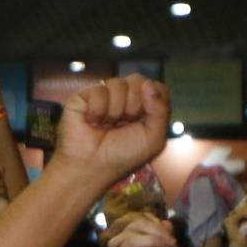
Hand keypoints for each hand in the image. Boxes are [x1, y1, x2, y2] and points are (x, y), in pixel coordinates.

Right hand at [53, 77, 171, 183]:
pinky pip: (99, 90)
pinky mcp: (85, 95)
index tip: (144, 120)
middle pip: (139, 80)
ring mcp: (105, 95)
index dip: (153, 100)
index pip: (156, 87)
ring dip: (115, 111)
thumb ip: (160, 110)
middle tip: (123, 124)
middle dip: (134, 105)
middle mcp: (125, 98)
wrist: (91, 166)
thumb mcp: (153, 138)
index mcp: (144, 107)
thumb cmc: (122, 156)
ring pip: (118, 83)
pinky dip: (98, 110)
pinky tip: (92, 122)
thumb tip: (148, 83)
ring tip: (106, 125)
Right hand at [105, 212, 175, 246]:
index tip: (172, 237)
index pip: (142, 219)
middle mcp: (120, 240)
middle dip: (156, 231)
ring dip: (150, 242)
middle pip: (135, 225)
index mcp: (129, 234)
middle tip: (170, 241)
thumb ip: (161, 238)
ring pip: (130, 240)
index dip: (157, 225)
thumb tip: (168, 223)